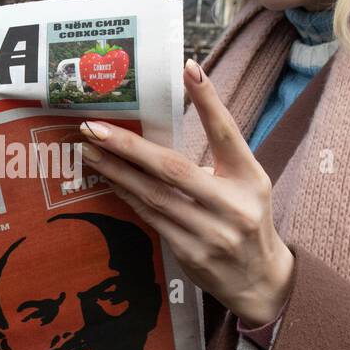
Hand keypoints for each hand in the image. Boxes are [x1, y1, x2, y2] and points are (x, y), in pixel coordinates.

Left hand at [76, 59, 293, 326]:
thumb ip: (219, 155)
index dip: (209, 101)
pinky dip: (127, 196)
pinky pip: (151, 218)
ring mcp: (211, 232)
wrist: (260, 280)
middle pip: (173, 168)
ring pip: (153, 195)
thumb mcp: (247, 182)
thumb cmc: (248, 219)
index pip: (227, 133)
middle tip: (93, 128)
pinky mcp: (190, 253)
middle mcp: (233, 205)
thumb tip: (171, 122)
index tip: (189, 68)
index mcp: (250, 178)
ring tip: (89, 151)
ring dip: (116, 171)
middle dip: (129, 146)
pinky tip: (108, 179)